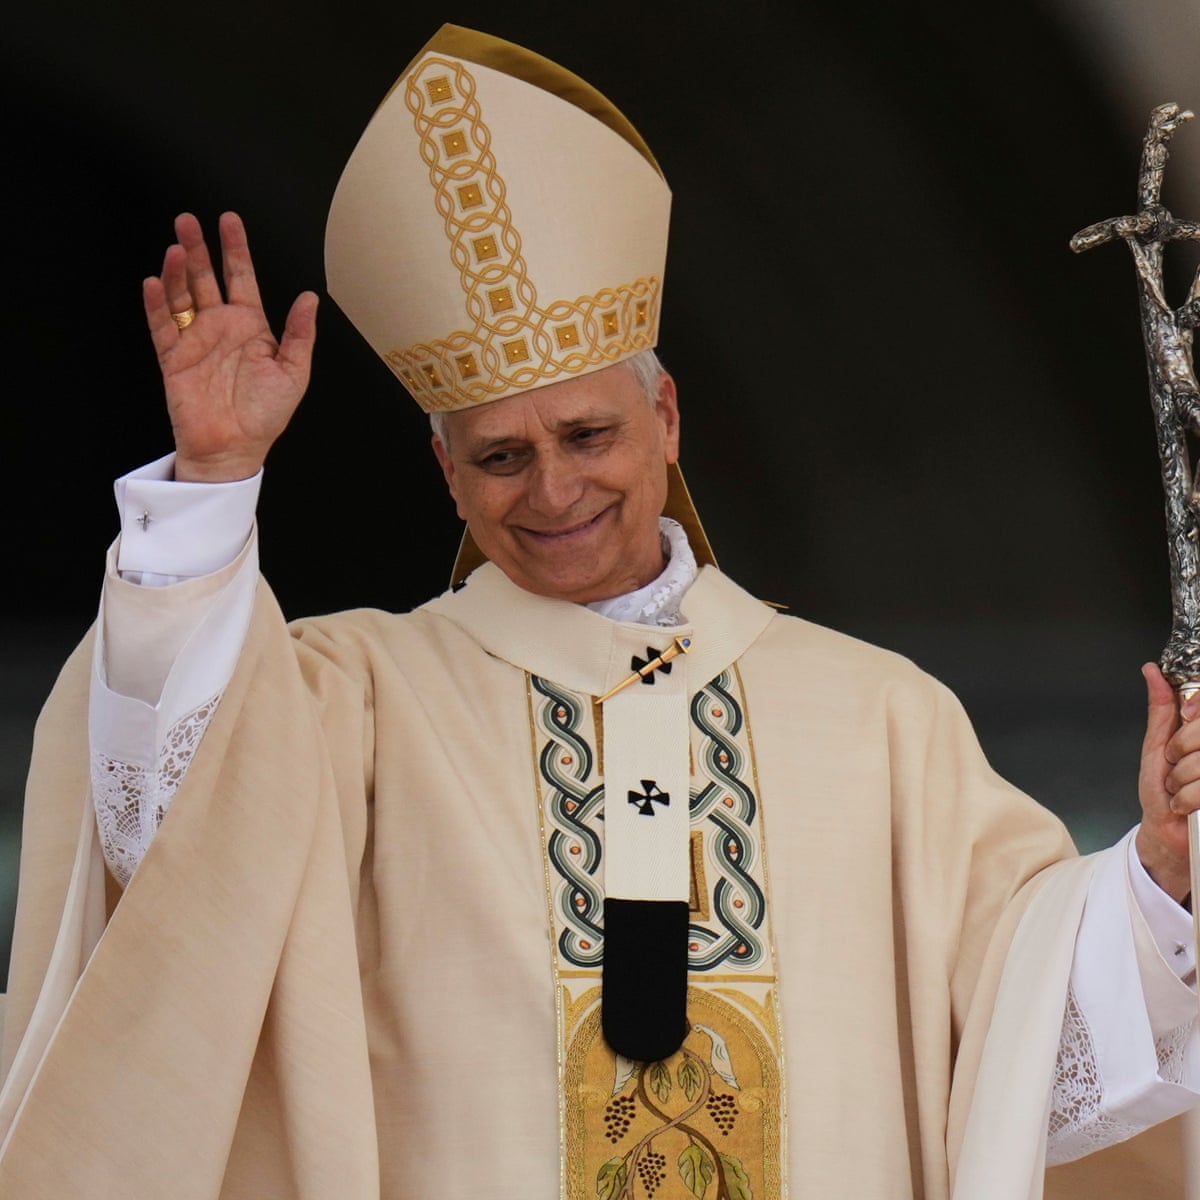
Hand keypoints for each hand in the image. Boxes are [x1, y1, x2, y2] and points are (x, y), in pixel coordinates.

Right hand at [143, 212, 318, 481]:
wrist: (235, 448)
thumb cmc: (265, 416)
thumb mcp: (294, 373)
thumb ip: (300, 334)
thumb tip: (309, 298)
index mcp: (251, 328)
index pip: (241, 278)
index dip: (236, 249)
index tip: (229, 221)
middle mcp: (221, 328)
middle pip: (205, 278)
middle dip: (198, 248)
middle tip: (188, 220)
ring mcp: (195, 340)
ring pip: (182, 295)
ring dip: (177, 270)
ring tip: (177, 247)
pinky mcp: (173, 357)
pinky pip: (162, 325)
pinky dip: (157, 304)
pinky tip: (156, 283)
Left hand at [1136, 661, 1199, 903]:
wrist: (1167, 832)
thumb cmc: (1163, 791)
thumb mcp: (1157, 745)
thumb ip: (1162, 709)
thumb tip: (1152, 671)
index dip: (1191, 722)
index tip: (1184, 727)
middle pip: (1199, 735)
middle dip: (1178, 753)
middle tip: (1175, 768)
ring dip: (1182, 781)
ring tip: (1181, 791)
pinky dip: (1187, 800)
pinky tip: (1187, 806)